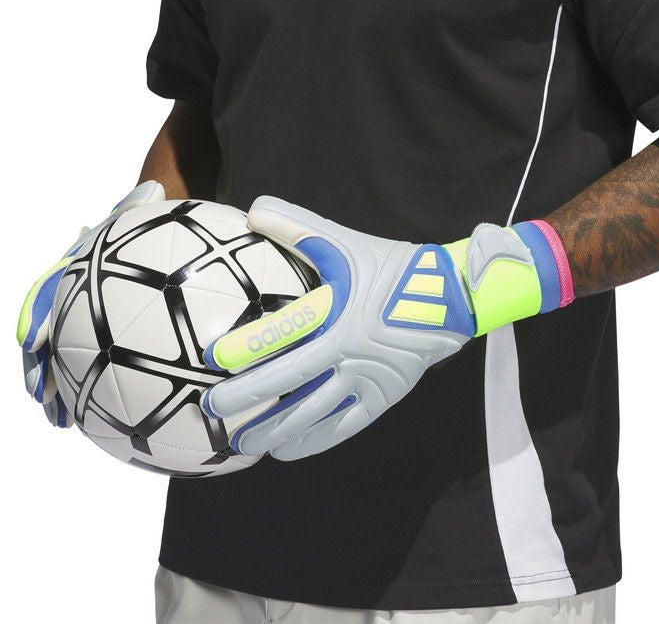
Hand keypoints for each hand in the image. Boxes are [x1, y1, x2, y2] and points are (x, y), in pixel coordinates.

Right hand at [17, 181, 165, 425]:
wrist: (137, 238)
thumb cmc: (137, 228)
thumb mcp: (134, 215)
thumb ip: (138, 205)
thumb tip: (156, 186)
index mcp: (72, 274)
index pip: (47, 294)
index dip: (35, 316)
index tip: (30, 340)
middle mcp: (69, 300)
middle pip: (44, 335)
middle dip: (37, 365)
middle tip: (40, 394)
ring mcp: (80, 320)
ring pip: (60, 357)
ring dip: (56, 386)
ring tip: (60, 419)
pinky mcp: (97, 337)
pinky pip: (87, 365)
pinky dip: (85, 388)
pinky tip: (95, 416)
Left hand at [202, 197, 573, 459]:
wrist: (447, 298)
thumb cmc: (391, 268)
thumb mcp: (345, 243)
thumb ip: (300, 227)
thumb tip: (254, 207)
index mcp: (339, 313)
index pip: (284, 332)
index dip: (246, 347)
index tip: (210, 360)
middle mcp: (350, 351)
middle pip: (292, 380)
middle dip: (249, 396)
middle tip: (214, 409)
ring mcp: (367, 379)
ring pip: (315, 412)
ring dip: (276, 428)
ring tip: (242, 442)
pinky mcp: (381, 398)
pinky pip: (343, 427)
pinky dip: (313, 441)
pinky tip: (285, 451)